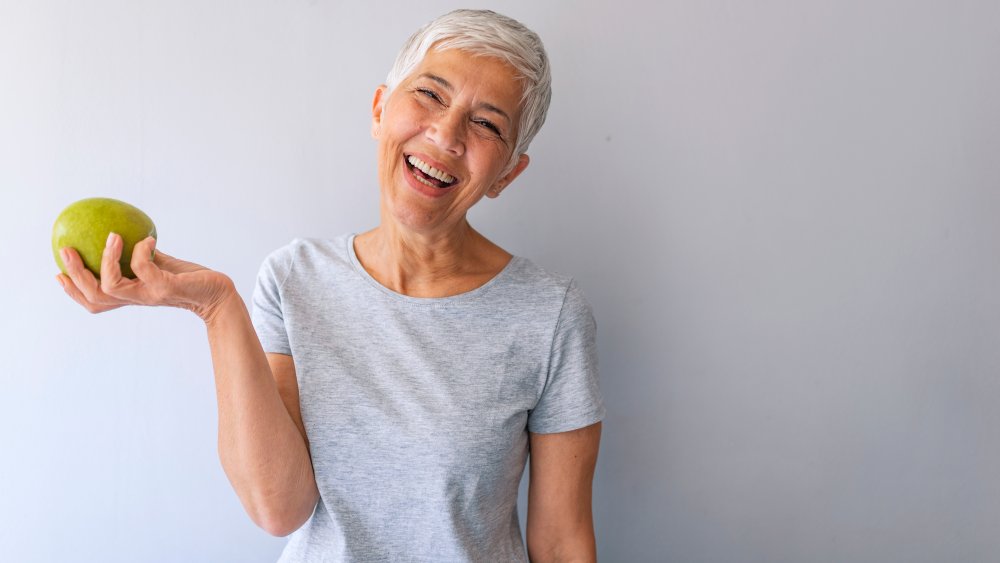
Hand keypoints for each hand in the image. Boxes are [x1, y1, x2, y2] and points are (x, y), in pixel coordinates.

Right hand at [56, 233, 236, 321]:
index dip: (73, 291)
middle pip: (95, 297)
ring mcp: (150, 295)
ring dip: (106, 260)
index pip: (95, 301)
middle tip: (66, 249)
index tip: (57, 273)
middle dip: (76, 275)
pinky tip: (148, 239)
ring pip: (112, 286)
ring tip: (110, 237)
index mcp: (131, 295)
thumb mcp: (159, 265)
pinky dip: (141, 251)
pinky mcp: (166, 288)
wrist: (217, 293)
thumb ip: (139, 256)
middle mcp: (137, 299)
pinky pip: (144, 268)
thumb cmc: (189, 278)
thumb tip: (117, 233)